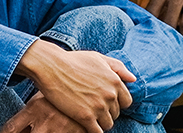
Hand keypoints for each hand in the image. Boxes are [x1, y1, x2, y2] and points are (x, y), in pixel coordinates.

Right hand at [16, 40, 133, 132]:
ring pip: (107, 124)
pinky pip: (97, 132)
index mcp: (115, 81)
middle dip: (106, 112)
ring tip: (87, 116)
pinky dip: (93, 130)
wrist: (50, 66)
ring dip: (99, 122)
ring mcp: (98, 107)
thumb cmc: (72, 60)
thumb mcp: (97, 58)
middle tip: (91, 107)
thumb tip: (133, 79)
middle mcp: (110, 95)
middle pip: (116, 113)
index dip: (115, 103)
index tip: (103, 101)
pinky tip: (84, 124)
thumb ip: (117, 67)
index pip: (126, 102)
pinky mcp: (85, 117)